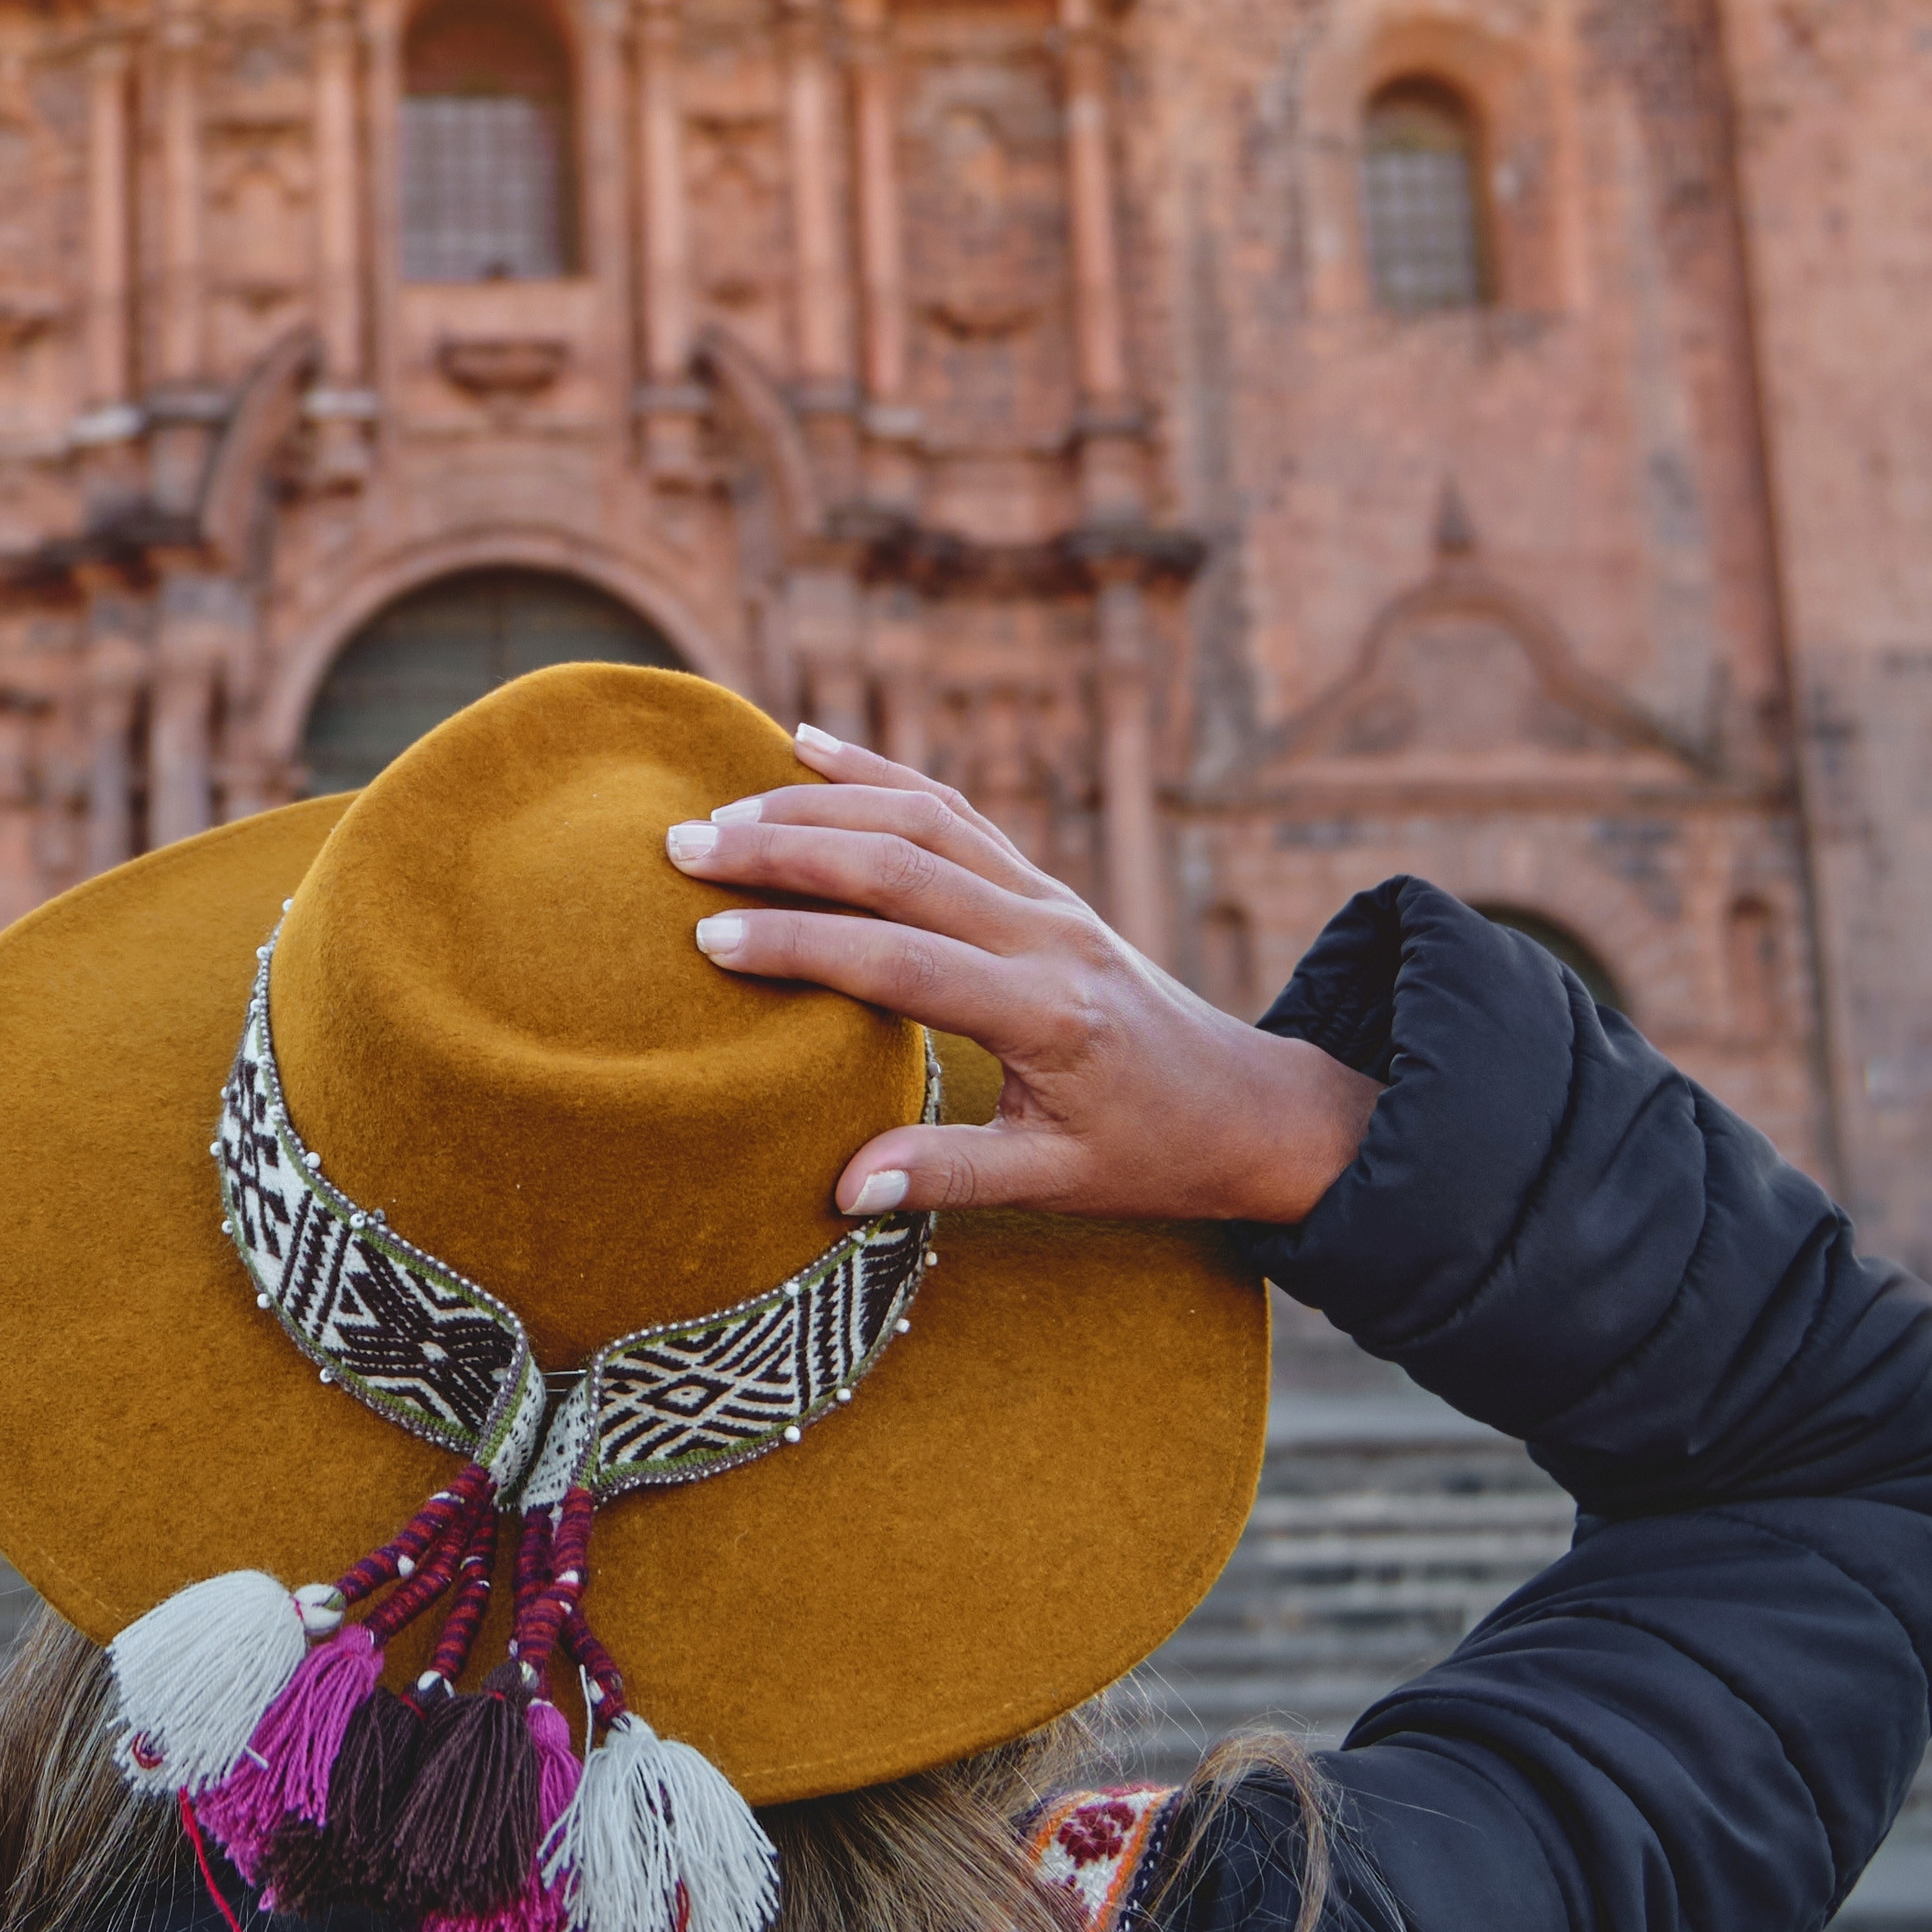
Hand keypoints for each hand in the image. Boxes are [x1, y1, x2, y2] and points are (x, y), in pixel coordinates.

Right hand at [667, 723, 1378, 1227]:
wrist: (1247, 1107)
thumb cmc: (1152, 1154)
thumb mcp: (1058, 1184)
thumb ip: (950, 1175)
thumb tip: (842, 1187)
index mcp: (1046, 1011)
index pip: (901, 962)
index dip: (801, 945)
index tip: (710, 940)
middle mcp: (1046, 932)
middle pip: (900, 865)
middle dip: (785, 850)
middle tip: (684, 847)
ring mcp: (1046, 895)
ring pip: (922, 820)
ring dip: (818, 804)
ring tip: (722, 810)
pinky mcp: (1041, 881)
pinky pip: (953, 810)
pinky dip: (878, 773)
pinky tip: (809, 744)